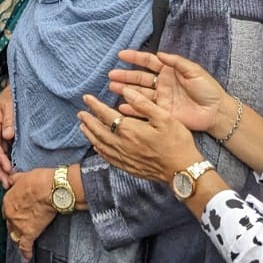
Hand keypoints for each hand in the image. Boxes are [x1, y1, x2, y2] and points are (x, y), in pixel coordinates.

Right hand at [0, 86, 15, 186]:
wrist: (14, 93)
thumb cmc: (12, 96)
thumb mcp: (11, 104)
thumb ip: (9, 119)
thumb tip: (7, 134)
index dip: (0, 158)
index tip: (8, 168)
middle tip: (7, 182)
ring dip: (1, 171)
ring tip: (9, 183)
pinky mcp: (3, 141)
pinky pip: (2, 155)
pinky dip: (5, 165)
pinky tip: (11, 174)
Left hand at [2, 169, 56, 261]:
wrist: (51, 189)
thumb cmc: (40, 181)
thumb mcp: (23, 176)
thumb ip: (16, 180)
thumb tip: (13, 179)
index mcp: (8, 200)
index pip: (7, 209)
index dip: (13, 211)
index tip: (17, 212)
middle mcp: (10, 214)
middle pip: (10, 223)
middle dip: (15, 224)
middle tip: (21, 225)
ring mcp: (19, 225)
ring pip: (16, 235)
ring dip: (18, 237)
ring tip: (22, 241)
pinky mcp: (30, 232)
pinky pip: (25, 245)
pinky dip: (26, 252)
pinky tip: (27, 257)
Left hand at [78, 92, 198, 184]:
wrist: (182, 170)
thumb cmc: (177, 142)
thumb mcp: (164, 117)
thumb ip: (143, 104)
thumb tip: (125, 91)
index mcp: (129, 129)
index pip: (106, 115)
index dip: (94, 105)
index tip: (86, 98)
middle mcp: (122, 144)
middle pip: (98, 131)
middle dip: (88, 121)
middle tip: (80, 113)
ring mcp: (124, 157)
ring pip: (100, 144)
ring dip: (90, 134)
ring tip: (83, 127)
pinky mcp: (128, 167)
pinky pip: (108, 157)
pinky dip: (99, 150)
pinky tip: (97, 146)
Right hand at [109, 49, 229, 132]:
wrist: (216, 111)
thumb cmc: (208, 89)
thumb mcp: (194, 71)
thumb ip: (177, 62)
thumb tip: (160, 54)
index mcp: (169, 71)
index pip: (149, 62)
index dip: (135, 58)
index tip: (121, 54)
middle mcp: (162, 83)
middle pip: (139, 77)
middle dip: (125, 75)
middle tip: (111, 75)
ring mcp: (160, 98)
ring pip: (139, 92)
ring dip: (125, 90)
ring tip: (112, 87)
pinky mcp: (162, 112)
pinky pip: (144, 109)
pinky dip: (133, 108)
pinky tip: (122, 106)